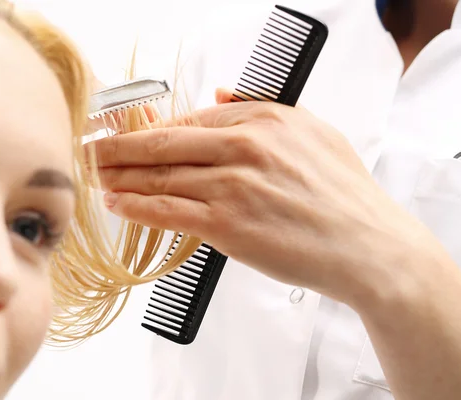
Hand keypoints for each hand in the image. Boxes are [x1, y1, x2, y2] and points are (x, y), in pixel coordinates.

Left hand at [85, 89, 440, 308]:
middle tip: (91, 148)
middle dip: (120, 146)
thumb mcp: (314, 132)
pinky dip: (138, 207)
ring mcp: (233, 187)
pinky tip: (118, 203)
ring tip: (96, 176)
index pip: (192, 120)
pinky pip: (169, 212)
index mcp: (264, 120)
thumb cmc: (346, 195)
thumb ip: (263, 108)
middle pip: (165, 143)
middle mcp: (244, 148)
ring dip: (122, 177)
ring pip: (161, 177)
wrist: (369, 246)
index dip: (154, 128)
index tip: (131, 134)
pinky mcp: (228, 226)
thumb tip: (221, 95)